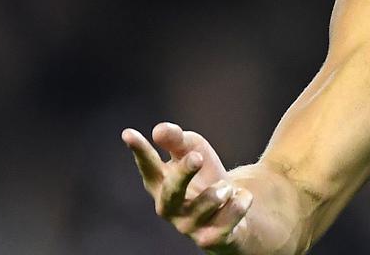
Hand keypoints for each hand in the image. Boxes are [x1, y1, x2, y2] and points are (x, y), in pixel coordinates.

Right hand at [122, 122, 253, 252]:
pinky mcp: (210, 239)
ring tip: (227, 187)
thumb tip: (159, 130)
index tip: (128, 133)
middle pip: (171, 192)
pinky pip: (227, 219)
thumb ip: (177, 140)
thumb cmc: (206, 175)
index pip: (148, 166)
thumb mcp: (195, 150)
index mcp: (161, 182)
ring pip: (203, 205)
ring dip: (219, 191)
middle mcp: (169, 207)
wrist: (236, 210)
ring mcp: (188, 226)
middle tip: (197, 157)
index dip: (139, 151)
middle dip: (183, 174)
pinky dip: (240, 202)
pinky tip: (241, 198)